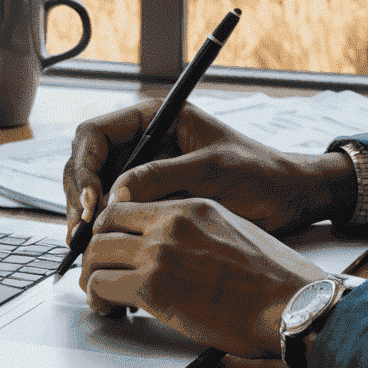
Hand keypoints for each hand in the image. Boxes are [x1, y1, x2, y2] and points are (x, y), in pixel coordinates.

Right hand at [62, 100, 355, 242]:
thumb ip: (162, 176)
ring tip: (86, 246)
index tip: (93, 200)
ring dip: (86, 215)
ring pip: (95, 188)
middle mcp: (143, 140)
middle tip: (82, 231)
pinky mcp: (151, 197)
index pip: (95, 134)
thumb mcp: (211, 170)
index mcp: (154, 118)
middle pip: (87, 162)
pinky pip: (115, 209)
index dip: (85, 166)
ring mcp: (144, 169)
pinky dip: (104, 229)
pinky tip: (104, 250)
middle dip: (79, 195)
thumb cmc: (258, 172)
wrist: (288, 196)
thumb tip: (116, 195)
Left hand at [77, 195, 321, 357]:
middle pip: (105, 227)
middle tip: (98, 271)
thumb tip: (170, 246)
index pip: (128, 204)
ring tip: (100, 294)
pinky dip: (99, 298)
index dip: (111, 227)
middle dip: (96, 251)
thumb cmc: (272, 278)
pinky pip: (104, 286)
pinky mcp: (154, 288)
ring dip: (92, 277)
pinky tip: (109, 308)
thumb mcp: (231, 230)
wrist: (290, 304)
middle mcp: (169, 224)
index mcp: (189, 207)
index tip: (110, 245)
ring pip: (97, 255)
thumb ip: (194, 231)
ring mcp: (160, 254)